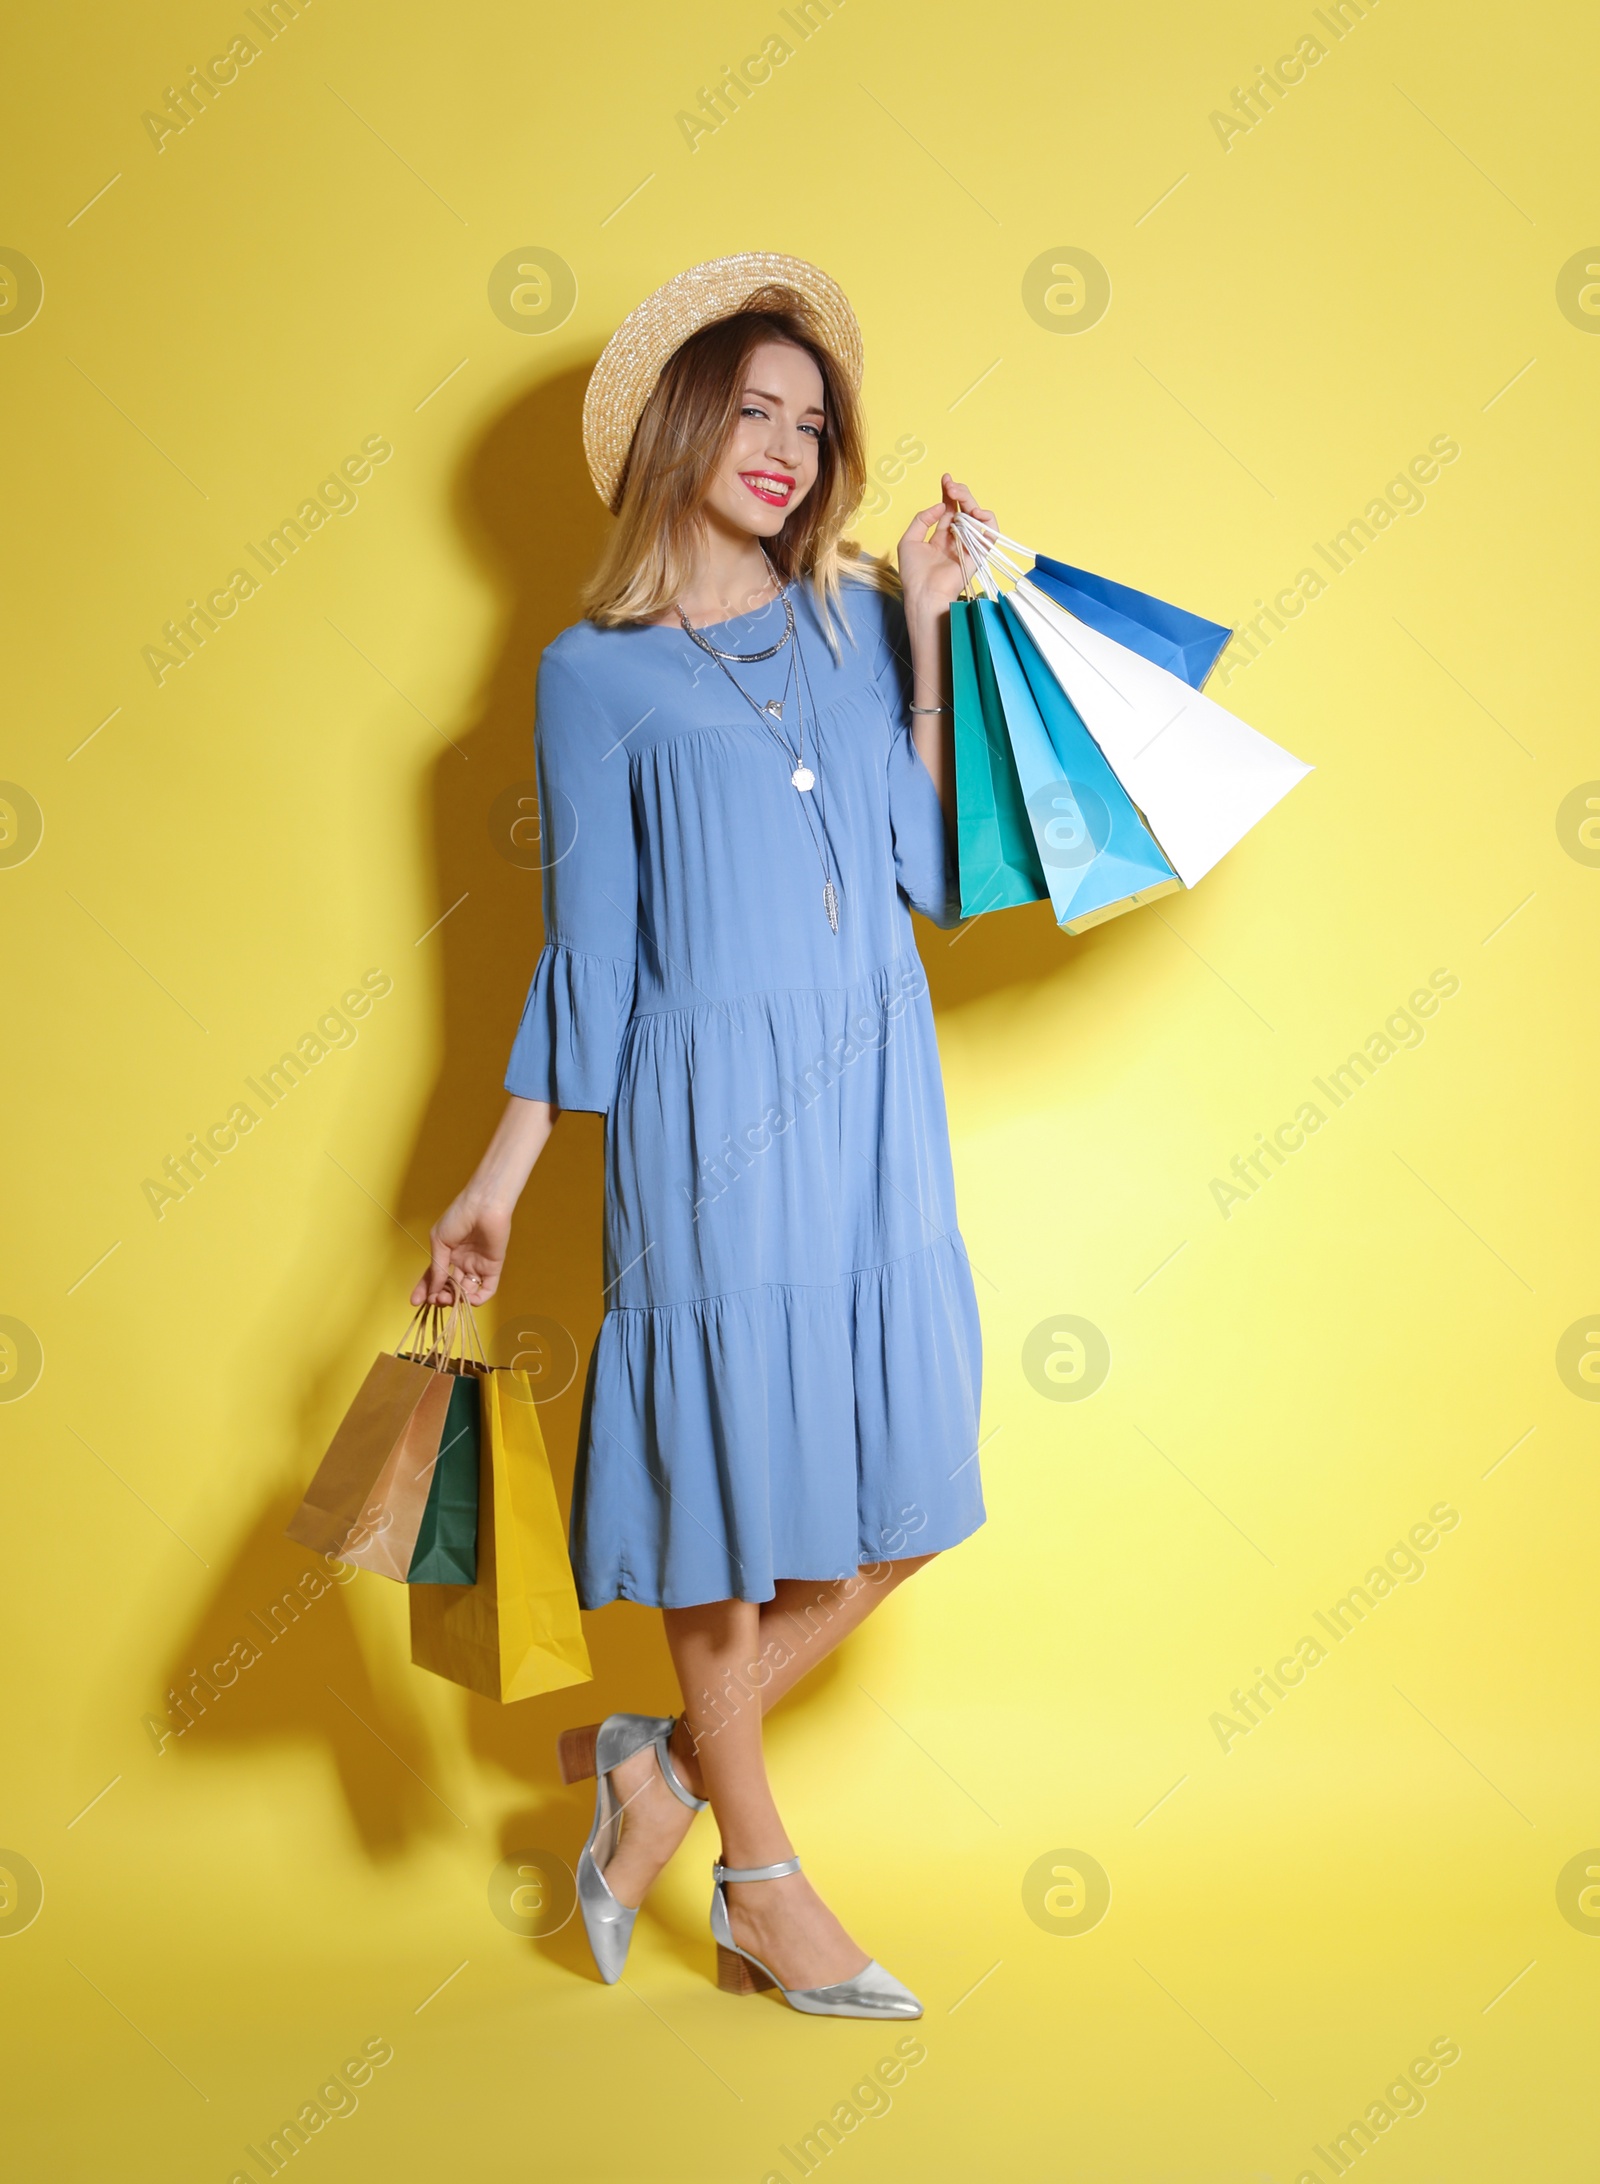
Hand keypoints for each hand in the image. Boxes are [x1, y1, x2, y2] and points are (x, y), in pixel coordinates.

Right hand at [410, 1190, 510, 1307]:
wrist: (482, 1206)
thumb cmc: (458, 1217)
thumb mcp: (440, 1242)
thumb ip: (437, 1267)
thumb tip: (434, 1289)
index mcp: (447, 1254)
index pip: (435, 1277)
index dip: (425, 1289)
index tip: (415, 1302)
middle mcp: (462, 1262)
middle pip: (451, 1287)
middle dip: (442, 1296)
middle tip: (436, 1299)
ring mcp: (477, 1265)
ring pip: (467, 1291)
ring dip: (458, 1300)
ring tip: (449, 1298)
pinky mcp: (493, 1267)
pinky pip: (487, 1289)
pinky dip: (479, 1299)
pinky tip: (469, 1301)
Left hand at [896, 473, 996, 627]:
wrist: (924, 594)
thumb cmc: (914, 573)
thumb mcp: (909, 540)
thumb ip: (922, 519)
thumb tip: (940, 506)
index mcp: (941, 537)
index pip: (949, 509)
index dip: (948, 493)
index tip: (945, 479)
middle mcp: (956, 538)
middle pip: (964, 508)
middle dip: (958, 493)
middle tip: (949, 485)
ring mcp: (968, 544)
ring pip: (977, 515)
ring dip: (970, 500)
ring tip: (958, 494)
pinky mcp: (979, 552)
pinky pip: (991, 532)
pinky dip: (987, 519)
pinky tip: (974, 511)